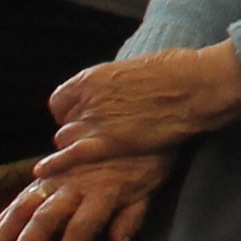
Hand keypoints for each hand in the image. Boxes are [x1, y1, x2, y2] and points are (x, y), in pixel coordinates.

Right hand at [0, 150, 169, 240]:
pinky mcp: (46, 173)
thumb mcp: (148, 186)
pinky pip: (19, 197)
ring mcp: (56, 177)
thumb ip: (131, 218)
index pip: (81, 228)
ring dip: (4, 237)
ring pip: (23, 207)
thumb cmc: (146, 159)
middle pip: (45, 218)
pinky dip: (3, 219)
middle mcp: (74, 184)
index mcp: (103, 191)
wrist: (134, 117)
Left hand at [43, 46, 240, 161]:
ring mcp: (96, 121)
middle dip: (77, 131)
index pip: (61, 101)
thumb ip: (120, 83)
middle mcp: (88, 97)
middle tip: (99, 137)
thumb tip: (122, 88)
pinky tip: (43, 172)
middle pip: (65, 123)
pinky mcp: (108, 143)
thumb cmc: (179, 72)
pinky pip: (70, 155)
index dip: (71, 112)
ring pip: (66, 140)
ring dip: (78, 147)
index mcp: (94, 76)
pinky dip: (56, 164)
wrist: (197, 86)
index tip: (84, 118)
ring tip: (98, 151)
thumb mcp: (140, 68)